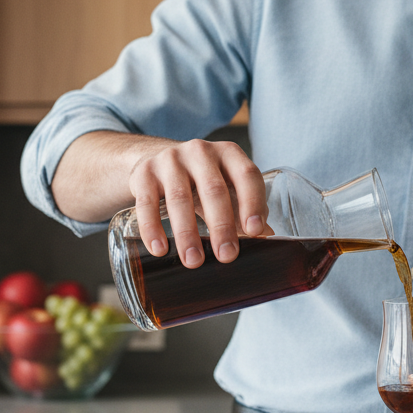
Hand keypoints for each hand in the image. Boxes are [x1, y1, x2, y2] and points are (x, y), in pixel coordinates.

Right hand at [128, 139, 267, 267]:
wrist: (156, 162)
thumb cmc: (201, 181)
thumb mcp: (225, 188)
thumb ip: (244, 210)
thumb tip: (268, 239)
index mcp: (229, 154)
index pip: (247, 175)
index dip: (253, 202)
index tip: (255, 231)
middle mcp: (201, 151)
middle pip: (213, 189)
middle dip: (221, 225)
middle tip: (226, 256)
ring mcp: (170, 160)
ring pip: (179, 197)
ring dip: (187, 233)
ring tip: (193, 261)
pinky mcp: (144, 173)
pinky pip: (147, 202)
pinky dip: (152, 227)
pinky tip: (159, 249)